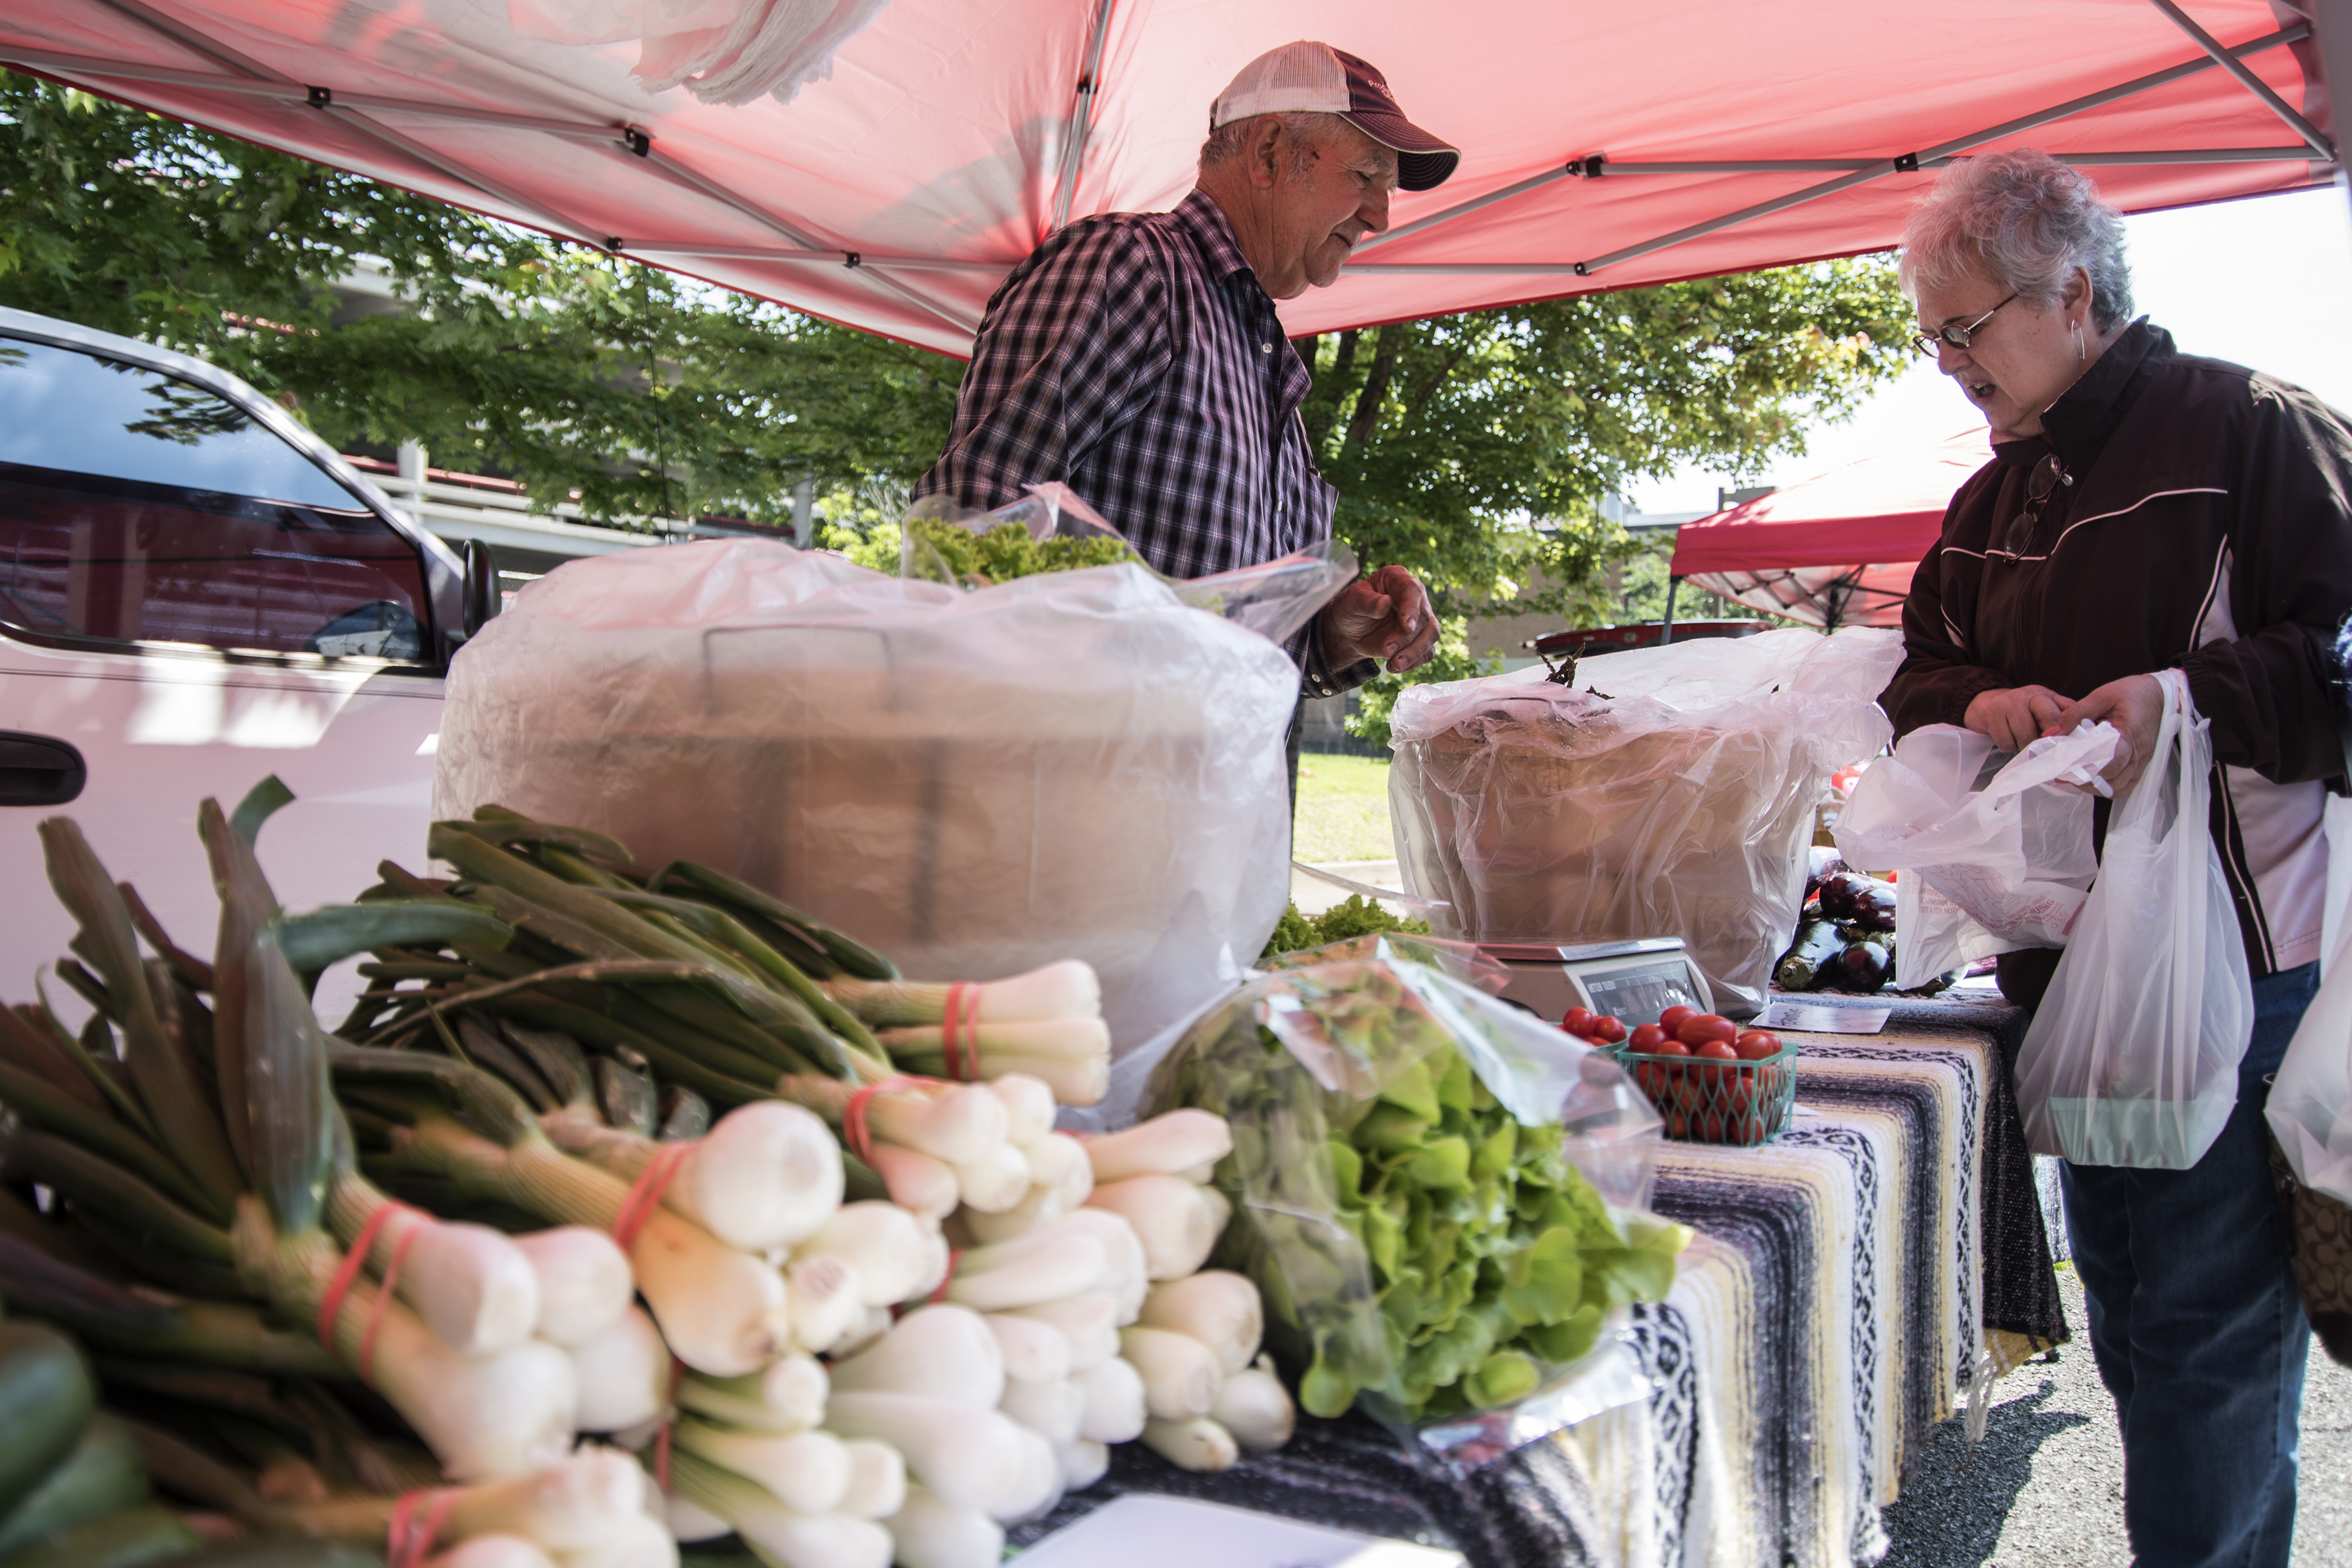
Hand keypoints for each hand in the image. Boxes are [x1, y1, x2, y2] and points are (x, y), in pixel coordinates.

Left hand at [1319, 564, 1438, 674]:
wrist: (1350, 630)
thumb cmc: (1351, 609)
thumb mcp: (1351, 602)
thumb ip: (1367, 602)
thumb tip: (1386, 603)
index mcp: (1398, 579)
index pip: (1412, 590)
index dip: (1411, 608)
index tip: (1406, 626)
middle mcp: (1414, 597)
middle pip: (1424, 616)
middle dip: (1407, 637)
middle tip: (1388, 650)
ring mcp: (1420, 618)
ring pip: (1431, 635)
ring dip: (1414, 652)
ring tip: (1395, 664)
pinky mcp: (1420, 638)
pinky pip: (1427, 651)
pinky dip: (1414, 661)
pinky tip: (1396, 667)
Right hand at [1963, 685, 2069, 751]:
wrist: (1986, 704)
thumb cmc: (2021, 712)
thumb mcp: (2044, 709)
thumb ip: (2063, 715)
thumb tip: (2085, 728)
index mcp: (2045, 695)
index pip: (2065, 710)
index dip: (2068, 729)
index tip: (2067, 744)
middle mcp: (2029, 694)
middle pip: (2049, 718)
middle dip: (2048, 738)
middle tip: (2043, 747)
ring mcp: (2009, 702)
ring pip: (2026, 735)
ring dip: (2024, 745)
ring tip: (2022, 741)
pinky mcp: (1992, 712)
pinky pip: (2007, 741)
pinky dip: (2009, 746)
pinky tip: (2008, 739)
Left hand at [2047, 673, 2166, 795]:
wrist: (2159, 693)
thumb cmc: (2132, 692)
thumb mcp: (2101, 696)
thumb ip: (2076, 714)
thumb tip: (2053, 732)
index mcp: (2129, 734)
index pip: (2111, 763)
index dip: (2088, 770)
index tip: (2066, 769)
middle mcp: (2139, 752)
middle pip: (2113, 780)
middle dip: (2087, 782)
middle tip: (2065, 776)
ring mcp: (2143, 759)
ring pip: (2120, 787)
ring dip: (2098, 787)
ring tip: (2076, 779)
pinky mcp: (2143, 762)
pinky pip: (2128, 784)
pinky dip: (2111, 787)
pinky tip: (2094, 780)